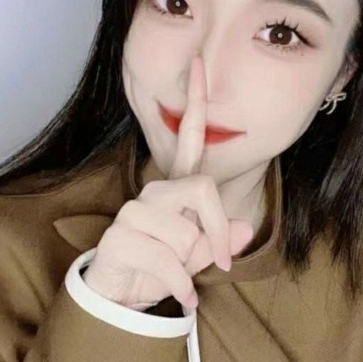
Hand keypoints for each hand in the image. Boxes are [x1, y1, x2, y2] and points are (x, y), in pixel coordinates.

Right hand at [82, 55, 255, 309]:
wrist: (122, 298)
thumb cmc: (163, 268)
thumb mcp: (200, 256)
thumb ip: (221, 240)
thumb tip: (243, 230)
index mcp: (175, 188)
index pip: (188, 139)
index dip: (195, 102)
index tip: (199, 64)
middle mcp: (153, 192)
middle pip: (200, 189)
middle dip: (216, 230)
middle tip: (219, 262)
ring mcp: (133, 213)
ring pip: (183, 231)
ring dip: (190, 263)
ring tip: (180, 275)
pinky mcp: (119, 238)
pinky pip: (166, 260)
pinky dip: (181, 286)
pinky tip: (181, 297)